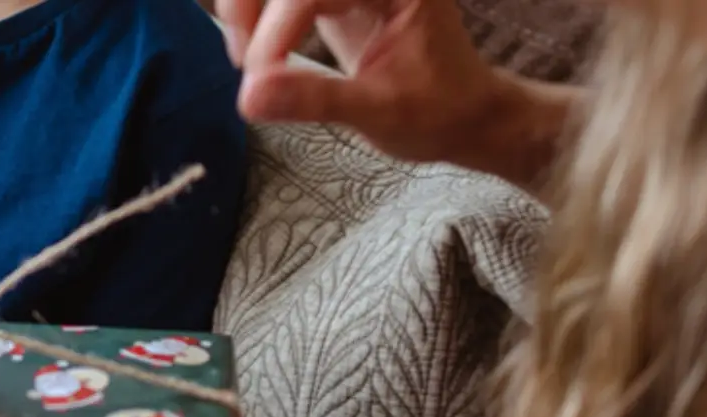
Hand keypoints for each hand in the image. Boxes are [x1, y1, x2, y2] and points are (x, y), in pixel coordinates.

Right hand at [218, 0, 505, 166]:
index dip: (277, 29)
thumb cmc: (438, 112)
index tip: (258, 81)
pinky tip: (256, 55)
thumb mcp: (381, 111)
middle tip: (244, 65)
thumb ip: (316, 98)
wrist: (463, 116)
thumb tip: (249, 97)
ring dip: (245, 9)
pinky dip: (254, 18)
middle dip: (249, 6)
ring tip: (248, 62)